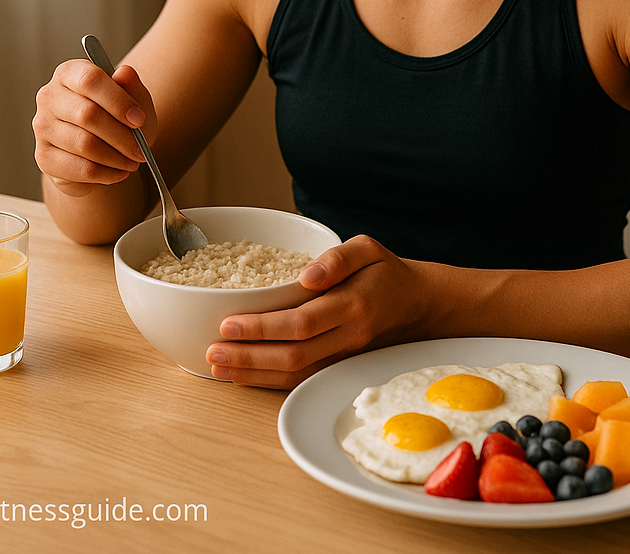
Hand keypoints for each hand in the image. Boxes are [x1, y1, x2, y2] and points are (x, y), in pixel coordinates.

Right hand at [33, 59, 155, 196]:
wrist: (102, 150)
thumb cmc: (118, 118)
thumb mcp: (134, 100)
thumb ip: (132, 86)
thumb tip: (124, 73)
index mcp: (70, 73)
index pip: (90, 80)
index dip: (118, 101)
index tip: (139, 120)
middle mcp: (49, 96)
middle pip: (87, 115)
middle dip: (122, 136)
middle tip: (140, 149)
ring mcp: (43, 127)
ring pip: (84, 144)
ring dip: (116, 157)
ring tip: (133, 161)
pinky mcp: (44, 157)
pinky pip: (80, 168)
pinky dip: (106, 173)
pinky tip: (118, 172)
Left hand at [205, 235, 432, 388]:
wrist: (416, 305)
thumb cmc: (386, 272)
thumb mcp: (368, 248)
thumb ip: (339, 257)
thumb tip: (308, 274)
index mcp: (353, 304)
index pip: (302, 322)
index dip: (263, 327)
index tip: (229, 323)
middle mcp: (348, 336)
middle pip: (293, 356)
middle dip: (248, 356)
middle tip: (212, 350)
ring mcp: (345, 357)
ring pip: (296, 375)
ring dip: (253, 374)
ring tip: (218, 367)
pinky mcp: (340, 367)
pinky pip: (303, 380)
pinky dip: (269, 381)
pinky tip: (244, 375)